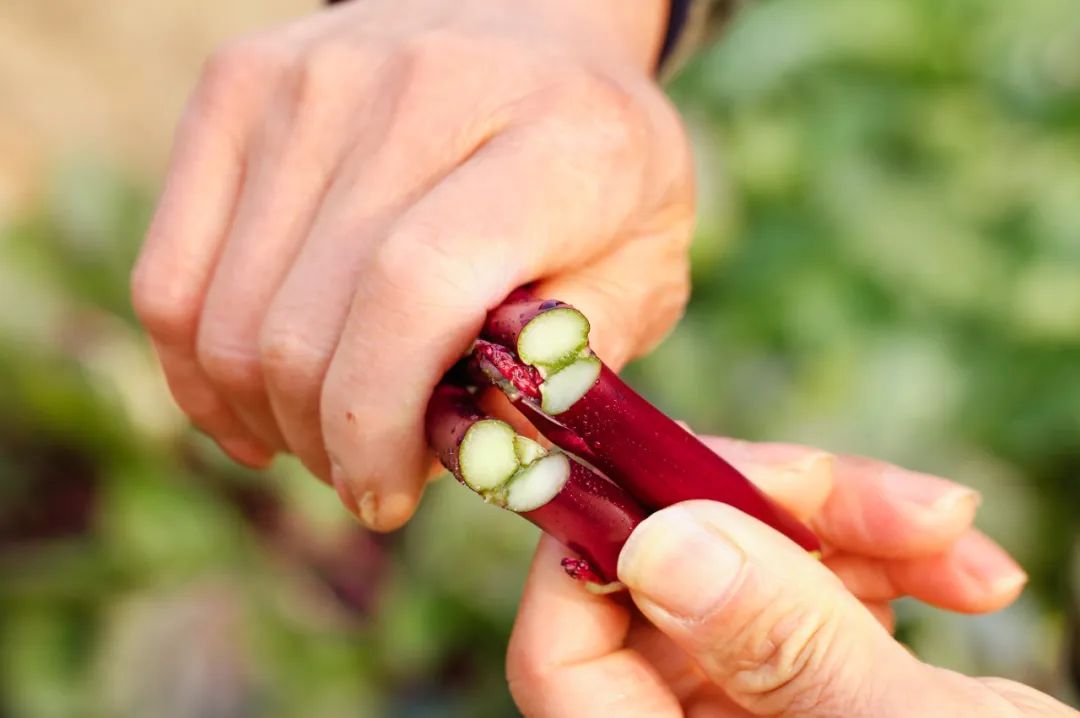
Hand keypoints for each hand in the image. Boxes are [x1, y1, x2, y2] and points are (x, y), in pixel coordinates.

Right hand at [130, 0, 688, 528]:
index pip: (413, 289)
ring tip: (326, 438)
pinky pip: (170, 277)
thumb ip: (574, 370)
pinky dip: (199, 372)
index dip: (379, 421)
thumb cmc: (596, 169)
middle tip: (366, 479)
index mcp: (555, 139)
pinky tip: (253, 408)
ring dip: (265, 415)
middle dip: (325, 441)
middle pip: (304, 318)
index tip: (386, 496)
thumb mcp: (644, 271)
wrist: (534, 27)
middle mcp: (419, 88)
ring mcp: (311, 80)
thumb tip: (473, 458)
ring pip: (227, 314)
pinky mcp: (237, 88)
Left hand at [507, 440, 1073, 716]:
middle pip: (659, 593)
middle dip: (764, 516)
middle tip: (850, 481)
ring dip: (849, 532)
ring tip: (951, 531)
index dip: (596, 550)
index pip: (560, 658)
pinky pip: (810, 600)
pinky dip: (882, 567)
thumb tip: (655, 540)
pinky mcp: (812, 693)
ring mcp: (751, 715)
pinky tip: (965, 571)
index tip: (670, 468)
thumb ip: (781, 645)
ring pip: (745, 577)